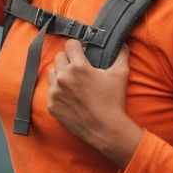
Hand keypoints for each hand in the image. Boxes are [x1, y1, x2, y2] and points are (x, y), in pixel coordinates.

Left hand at [46, 41, 143, 166]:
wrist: (106, 129)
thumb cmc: (114, 101)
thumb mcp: (121, 74)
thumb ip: (121, 54)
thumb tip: (122, 43)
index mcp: (78, 67)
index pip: (70, 44)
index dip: (77, 46)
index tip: (81, 52)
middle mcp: (63, 77)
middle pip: (59, 56)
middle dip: (68, 59)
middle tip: (78, 68)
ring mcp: (55, 92)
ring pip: (52, 72)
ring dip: (61, 73)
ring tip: (73, 82)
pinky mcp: (51, 105)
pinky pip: (50, 91)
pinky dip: (58, 91)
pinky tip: (70, 97)